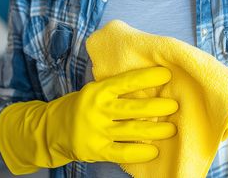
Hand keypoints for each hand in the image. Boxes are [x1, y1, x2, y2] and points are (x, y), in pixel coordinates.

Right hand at [0, 66, 177, 173]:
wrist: (52, 129)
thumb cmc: (83, 105)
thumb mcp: (95, 90)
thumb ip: (118, 89)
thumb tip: (152, 83)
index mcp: (99, 90)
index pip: (126, 81)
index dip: (147, 77)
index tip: (166, 74)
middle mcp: (97, 109)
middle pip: (133, 108)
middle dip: (157, 107)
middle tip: (175, 105)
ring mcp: (96, 131)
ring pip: (131, 131)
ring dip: (155, 130)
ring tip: (172, 128)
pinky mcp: (96, 150)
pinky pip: (122, 153)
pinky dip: (139, 153)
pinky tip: (154, 150)